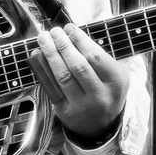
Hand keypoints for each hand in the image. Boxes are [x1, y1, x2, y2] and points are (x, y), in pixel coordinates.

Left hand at [39, 24, 129, 140]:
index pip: (95, 57)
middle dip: (63, 45)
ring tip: (44, 39)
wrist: (102, 126)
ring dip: (51, 55)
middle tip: (54, 31)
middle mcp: (100, 96)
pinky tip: (38, 57)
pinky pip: (52, 88)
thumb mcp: (117, 74)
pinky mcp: (65, 112)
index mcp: (116, 82)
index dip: (80, 40)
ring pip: (63, 77)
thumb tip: (83, 30)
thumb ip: (105, 55)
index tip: (69, 28)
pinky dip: (43, 71)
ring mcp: (82, 106)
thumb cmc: (108, 91)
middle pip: (78, 66)